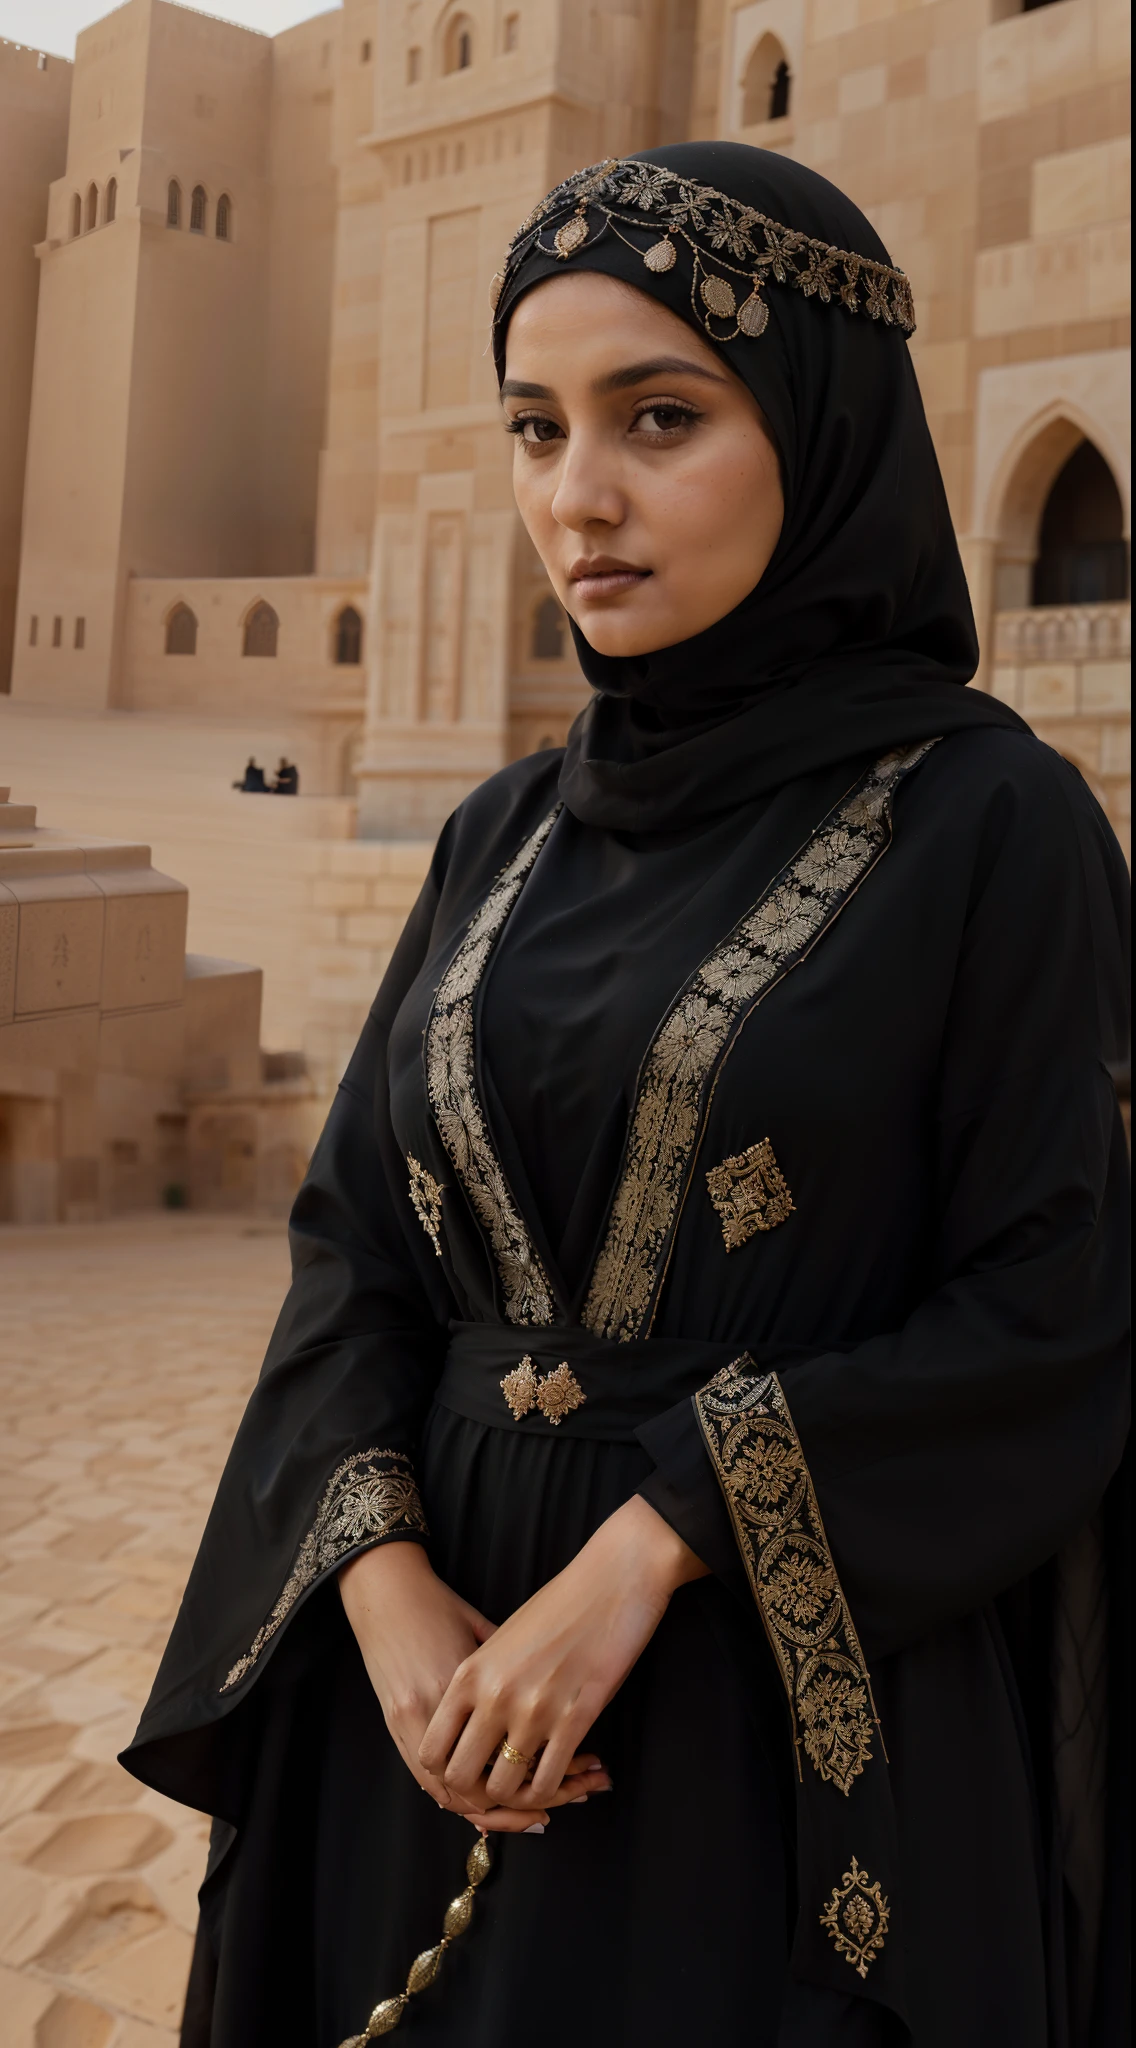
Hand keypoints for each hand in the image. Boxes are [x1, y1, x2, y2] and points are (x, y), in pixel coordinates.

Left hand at [339, 1541, 609, 1831]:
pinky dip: (553, 1787)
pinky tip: (562, 1773)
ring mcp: (534, 1709)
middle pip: (461, 1778)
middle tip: (502, 1781)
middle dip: (478, 1790)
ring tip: (533, 1780)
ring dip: (519, 1793)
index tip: (469, 1767)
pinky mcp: (575, 1718)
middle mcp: (495, 1695)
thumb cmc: (558, 1605)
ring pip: (504, 1788)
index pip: (431, 1750)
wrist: (612, 1580)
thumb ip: (482, 1682)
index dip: (446, 1771)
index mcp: (470, 1674)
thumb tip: (473, 1727)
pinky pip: (549, 1780)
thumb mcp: (502, 1640)